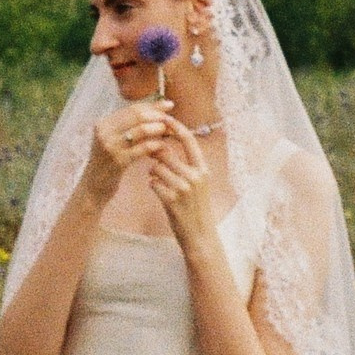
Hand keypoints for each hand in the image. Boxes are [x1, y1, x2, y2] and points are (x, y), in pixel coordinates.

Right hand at [81, 100, 172, 207]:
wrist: (94, 186)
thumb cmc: (109, 162)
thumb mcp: (114, 141)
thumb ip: (129, 127)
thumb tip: (156, 111)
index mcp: (104, 123)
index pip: (132, 108)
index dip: (153, 105)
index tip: (169, 104)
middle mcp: (104, 131)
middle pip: (137, 116)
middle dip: (157, 116)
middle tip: (171, 120)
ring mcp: (110, 146)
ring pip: (141, 130)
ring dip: (158, 129)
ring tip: (168, 132)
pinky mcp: (117, 161)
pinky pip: (142, 148)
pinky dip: (155, 145)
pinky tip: (163, 146)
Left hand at [144, 111, 223, 252]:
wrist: (200, 236)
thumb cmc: (196, 208)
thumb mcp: (197, 184)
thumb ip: (184, 166)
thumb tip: (163, 148)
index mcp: (203, 169)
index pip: (189, 140)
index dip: (176, 127)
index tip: (164, 118)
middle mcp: (196, 176)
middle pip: (167, 153)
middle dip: (155, 153)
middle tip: (150, 156)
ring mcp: (184, 188)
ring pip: (157, 167)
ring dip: (152, 171)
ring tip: (157, 178)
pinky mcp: (172, 201)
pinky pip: (153, 184)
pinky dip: (152, 185)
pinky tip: (158, 190)